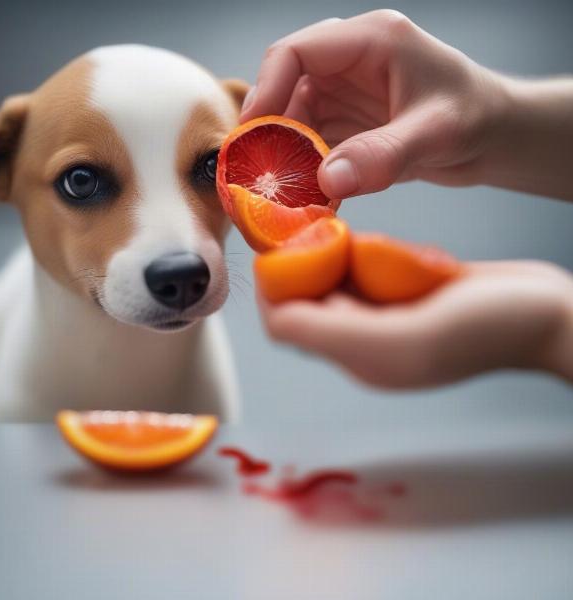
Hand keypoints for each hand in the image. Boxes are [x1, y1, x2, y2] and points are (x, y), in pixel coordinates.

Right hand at [242, 11, 572, 200]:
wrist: (494, 137)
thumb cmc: (477, 117)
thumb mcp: (435, 133)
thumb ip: (382, 156)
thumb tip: (325, 181)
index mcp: (370, 42)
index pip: (295, 52)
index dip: (265, 90)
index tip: (251, 134)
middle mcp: (349, 65)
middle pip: (286, 90)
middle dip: (269, 133)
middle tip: (258, 175)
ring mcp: (346, 96)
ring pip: (294, 122)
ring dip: (285, 158)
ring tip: (281, 194)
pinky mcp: (348, 126)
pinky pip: (312, 147)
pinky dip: (306, 172)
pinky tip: (309, 198)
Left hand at [258, 261, 572, 388]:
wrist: (549, 313)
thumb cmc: (487, 327)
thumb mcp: (405, 336)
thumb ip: (334, 332)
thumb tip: (276, 321)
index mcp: (359, 357)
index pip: (288, 325)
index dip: (273, 288)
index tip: (275, 247)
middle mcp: (367, 340)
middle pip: (310, 299)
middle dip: (306, 264)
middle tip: (316, 230)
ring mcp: (389, 317)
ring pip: (339, 281)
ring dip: (341, 255)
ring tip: (357, 239)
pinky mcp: (408, 296)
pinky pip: (370, 270)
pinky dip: (372, 252)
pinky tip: (390, 247)